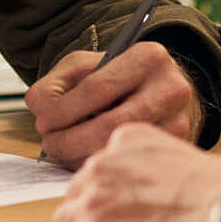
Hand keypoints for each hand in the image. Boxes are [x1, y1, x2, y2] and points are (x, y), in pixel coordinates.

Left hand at [25, 41, 201, 167]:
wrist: (165, 93)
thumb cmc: (119, 79)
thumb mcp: (86, 67)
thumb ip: (56, 84)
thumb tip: (42, 112)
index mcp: (148, 58)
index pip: (98, 89)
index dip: (63, 110)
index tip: (42, 123)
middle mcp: (171, 89)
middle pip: (110, 125)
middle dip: (70, 139)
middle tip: (49, 144)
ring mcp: (178, 123)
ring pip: (119, 150)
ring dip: (81, 156)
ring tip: (65, 150)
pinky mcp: (177, 150)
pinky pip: (129, 163)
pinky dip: (101, 163)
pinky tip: (89, 156)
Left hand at [48, 123, 220, 221]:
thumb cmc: (219, 192)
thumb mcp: (179, 154)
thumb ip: (150, 163)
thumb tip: (145, 188)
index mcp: (125, 137)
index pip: (97, 164)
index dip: (110, 189)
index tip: (126, 203)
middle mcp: (101, 163)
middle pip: (77, 190)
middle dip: (93, 208)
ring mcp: (91, 200)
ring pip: (64, 216)